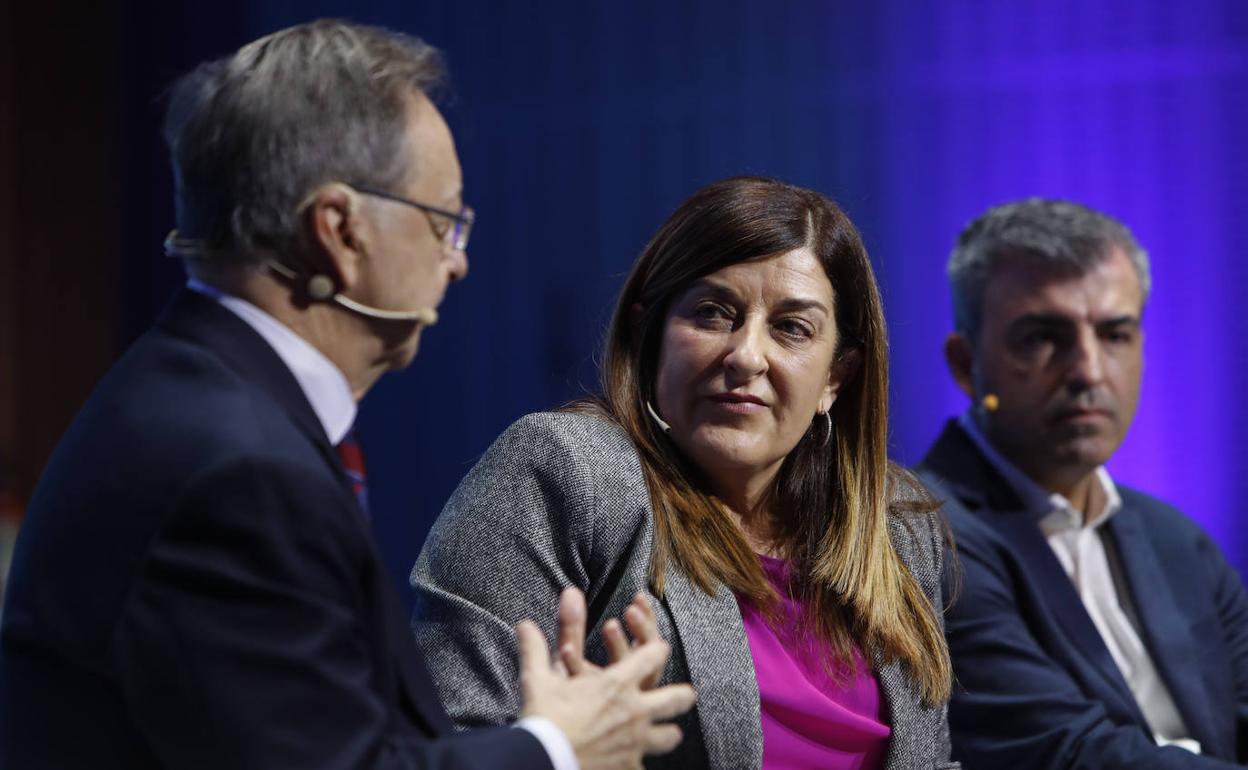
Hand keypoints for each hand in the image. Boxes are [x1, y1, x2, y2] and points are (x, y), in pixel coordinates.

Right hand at [518, 588, 696, 769]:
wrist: (544, 761)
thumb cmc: (542, 719)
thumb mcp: (537, 679)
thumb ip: (535, 647)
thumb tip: (524, 623)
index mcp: (617, 683)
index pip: (652, 656)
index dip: (658, 649)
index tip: (659, 648)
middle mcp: (635, 710)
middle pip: (675, 699)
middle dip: (682, 695)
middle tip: (687, 694)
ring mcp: (636, 742)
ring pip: (668, 736)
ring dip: (668, 732)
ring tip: (670, 733)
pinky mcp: (629, 767)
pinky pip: (644, 765)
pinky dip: (640, 763)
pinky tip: (636, 763)